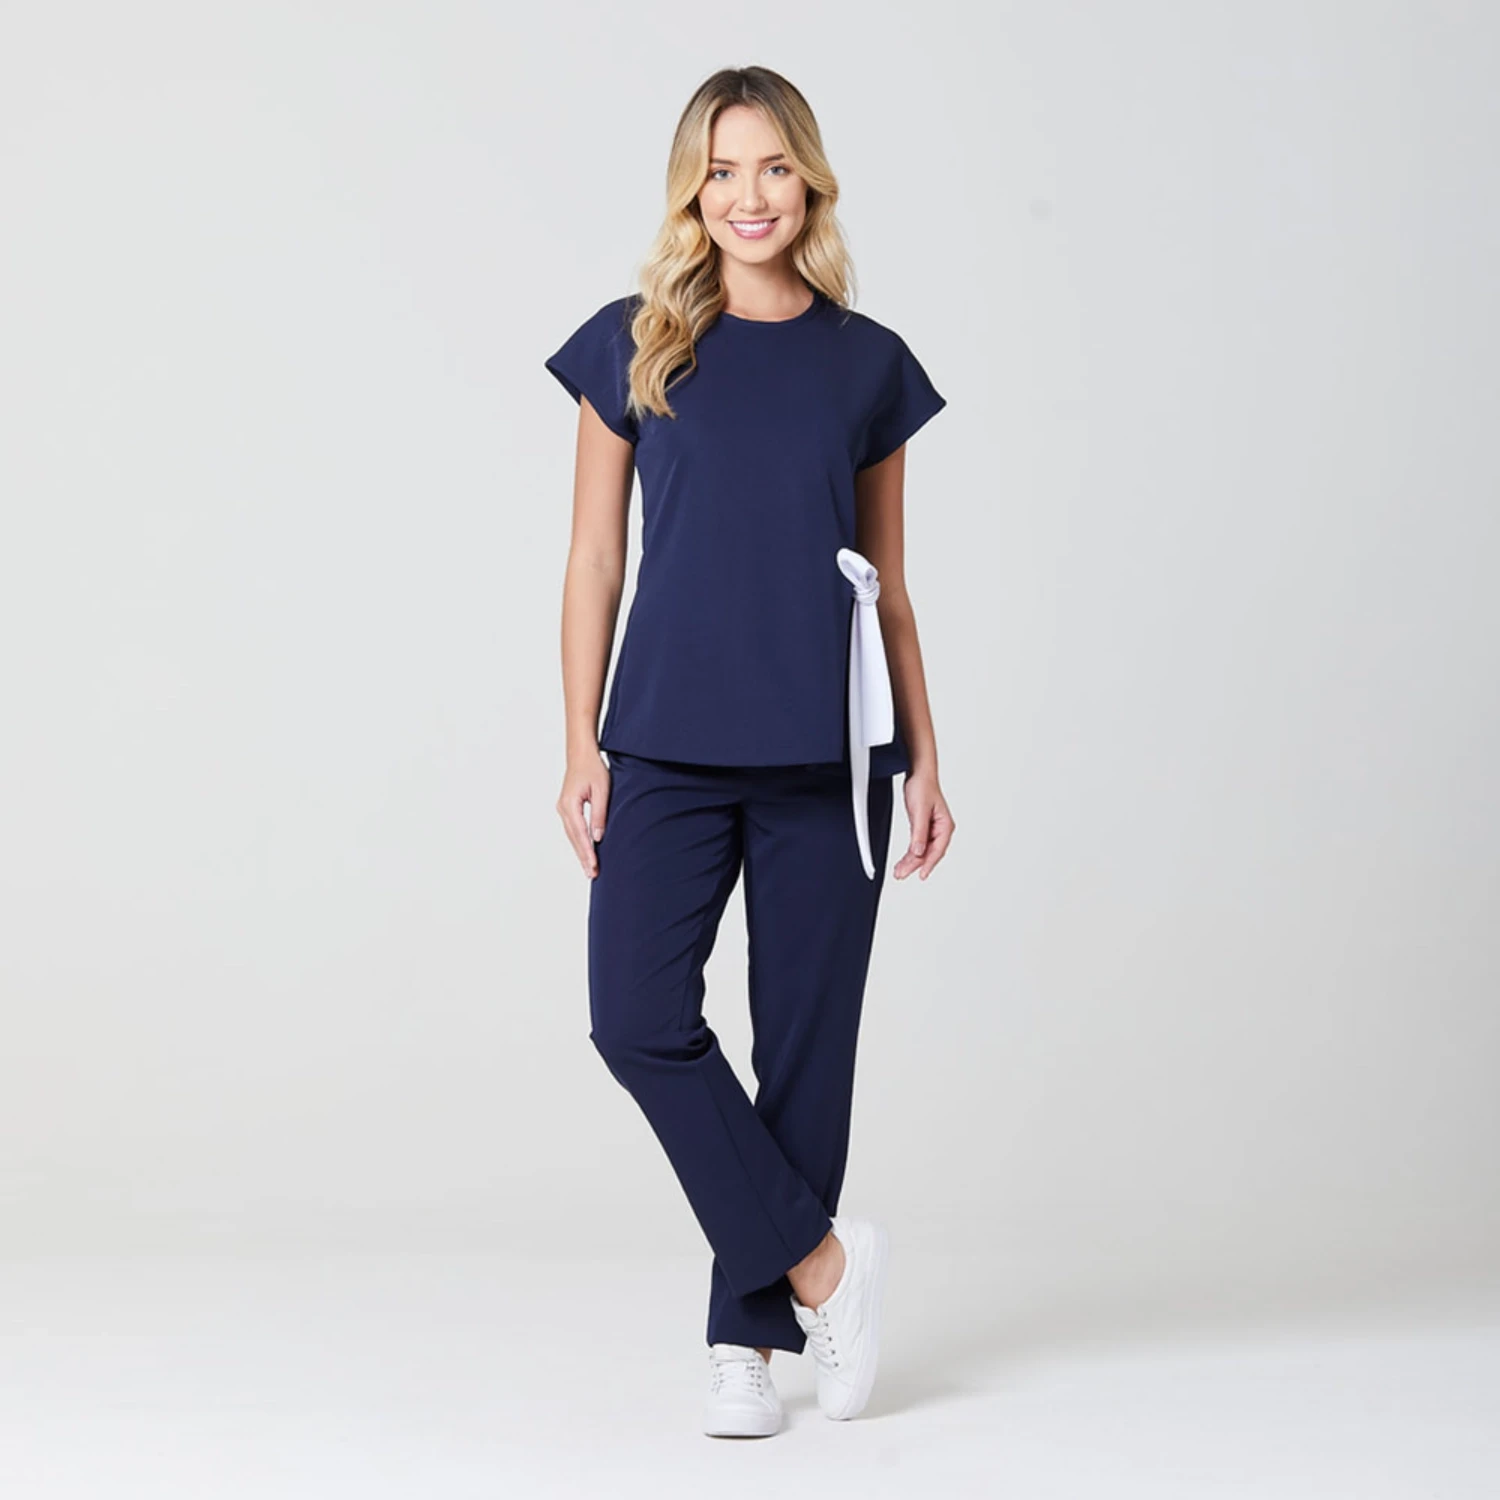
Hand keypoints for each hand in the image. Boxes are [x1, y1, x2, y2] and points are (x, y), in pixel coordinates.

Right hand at [558, 749, 609, 876]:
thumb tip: (598, 837)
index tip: (594, 866)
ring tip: (590, 869)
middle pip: (574, 838)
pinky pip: (572, 830)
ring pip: (572, 836)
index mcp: (570, 804)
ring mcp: (563, 809)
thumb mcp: (602, 790)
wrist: (581, 755)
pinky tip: (585, 852)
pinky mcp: (567, 809)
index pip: (580, 833)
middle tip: (592, 874)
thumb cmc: (592, 769)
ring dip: (581, 852)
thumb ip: (599, 814)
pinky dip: (579, 842)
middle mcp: (563, 809)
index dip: (587, 851)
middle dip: (583, 857)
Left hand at [892, 768, 954, 880]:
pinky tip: (903, 862)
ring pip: (921, 851)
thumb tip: (918, 852)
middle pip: (928, 853)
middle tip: (901, 874)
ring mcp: (932, 829)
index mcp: (945, 826)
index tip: (921, 875)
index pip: (937, 850)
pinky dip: (910, 853)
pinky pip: (917, 844)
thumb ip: (919, 833)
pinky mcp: (923, 827)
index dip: (929, 863)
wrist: (918, 773)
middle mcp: (940, 829)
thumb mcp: (919, 811)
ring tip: (899, 872)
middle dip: (915, 865)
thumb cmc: (923, 787)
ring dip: (910, 861)